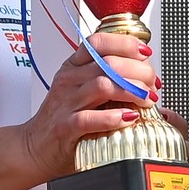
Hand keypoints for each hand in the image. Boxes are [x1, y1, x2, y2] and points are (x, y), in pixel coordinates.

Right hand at [11, 34, 155, 186]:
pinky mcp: (66, 127)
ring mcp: (66, 102)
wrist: (36, 147)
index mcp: (73, 67)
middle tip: (152, 85)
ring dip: (132, 91)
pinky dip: (114, 117)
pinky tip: (129, 118)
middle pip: (108, 63)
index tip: (145, 53)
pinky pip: (91, 118)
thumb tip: (145, 74)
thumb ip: (108, 78)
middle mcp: (69, 80)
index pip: (98, 42)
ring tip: (146, 101)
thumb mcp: (83, 90)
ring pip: (103, 86)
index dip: (126, 44)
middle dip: (138, 71)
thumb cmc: (65, 118)